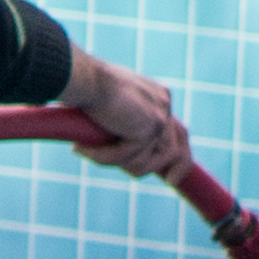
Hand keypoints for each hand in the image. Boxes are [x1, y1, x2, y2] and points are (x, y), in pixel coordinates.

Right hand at [54, 45, 194, 184]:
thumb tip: (115, 145)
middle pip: (179, 146)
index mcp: (158, 96)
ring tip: (91, 153)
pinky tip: (79, 149)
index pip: (176, 130)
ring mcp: (159, 118)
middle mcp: (164, 105)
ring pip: (151, 161)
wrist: (82, 77)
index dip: (176, 152)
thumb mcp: (109, 104)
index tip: (170, 173)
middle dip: (178, 167)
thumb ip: (122, 122)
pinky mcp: (148, 130)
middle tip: (170, 181)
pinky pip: (126, 158)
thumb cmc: (84, 86)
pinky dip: (101, 157)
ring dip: (120, 164)